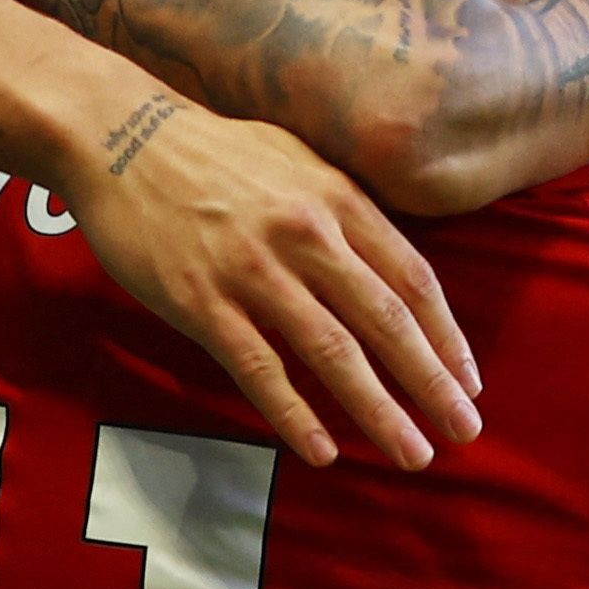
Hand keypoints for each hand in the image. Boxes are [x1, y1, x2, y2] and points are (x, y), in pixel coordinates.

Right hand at [59, 91, 482, 471]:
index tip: (469, 380)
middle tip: (464, 430)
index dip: (446, 335)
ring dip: (378, 410)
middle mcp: (306, 234)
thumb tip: (388, 263)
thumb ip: (344, 211)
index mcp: (336, 199)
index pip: (411, 277)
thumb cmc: (211, 153)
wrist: (119, 135)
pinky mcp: (202, 301)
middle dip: (431, 383)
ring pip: (333, 352)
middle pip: (386, 320)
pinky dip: (295, 414)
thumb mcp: (296, 161)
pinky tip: (323, 452)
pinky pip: (259, 368)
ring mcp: (253, 270)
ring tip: (413, 453)